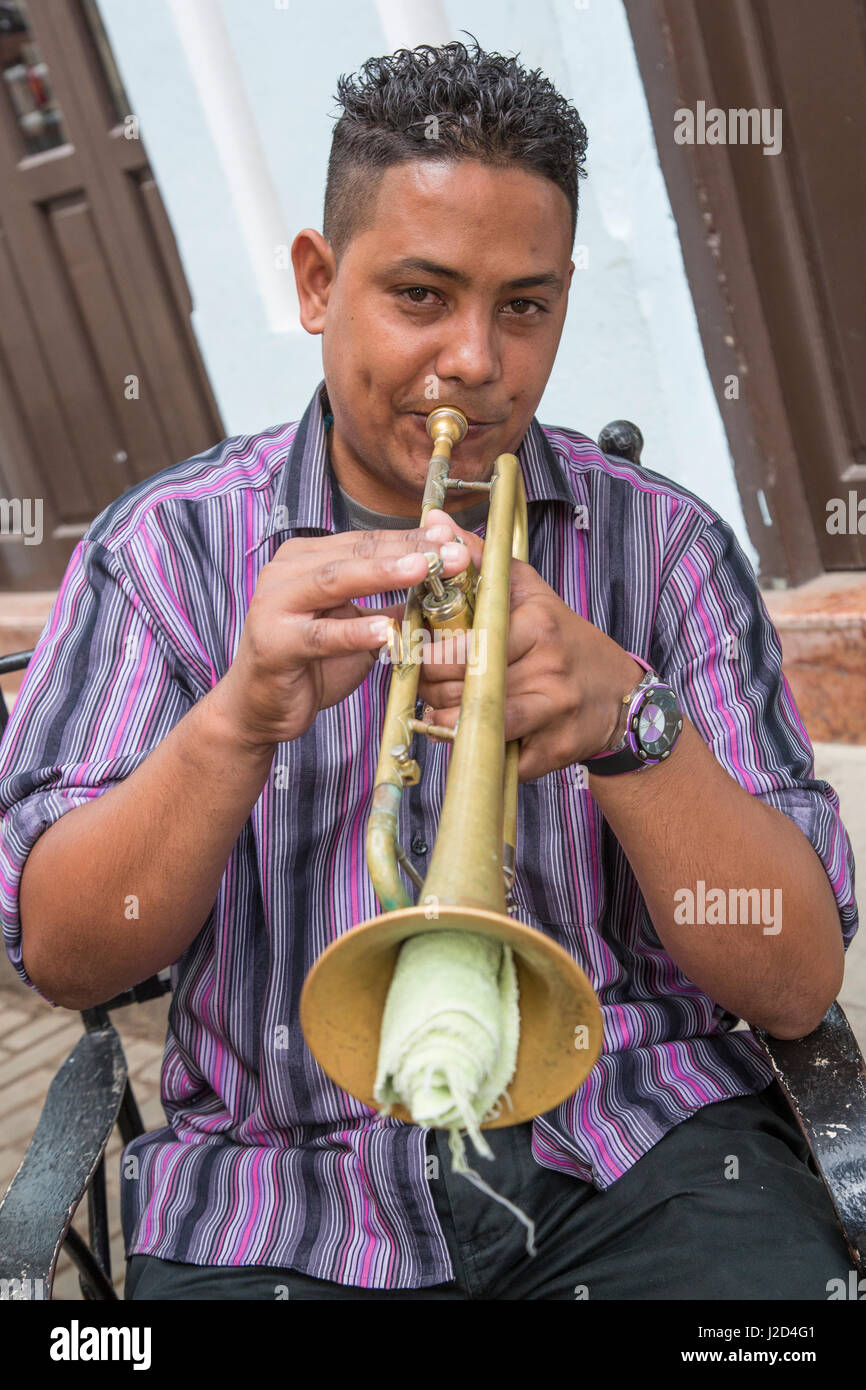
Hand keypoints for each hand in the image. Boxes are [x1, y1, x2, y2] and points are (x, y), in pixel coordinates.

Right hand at [215, 524, 471, 750]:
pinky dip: (354, 632)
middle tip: (451, 553)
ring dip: (382, 574)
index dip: (411, 538)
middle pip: (356, 554)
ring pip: (335, 581)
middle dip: (408, 551)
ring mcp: (275, 605)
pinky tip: (385, 630)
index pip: (366, 542)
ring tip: (423, 570)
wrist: (259, 709)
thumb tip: (443, 586)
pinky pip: (320, 635)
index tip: (453, 538)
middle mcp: (286, 572)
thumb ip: (392, 606)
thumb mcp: (359, 629)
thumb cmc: (310, 664)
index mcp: (306, 559)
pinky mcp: (274, 643)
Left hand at [416, 509, 642, 781]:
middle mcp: (549, 668)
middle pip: (464, 685)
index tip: (418, 653)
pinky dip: (473, 748)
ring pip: (474, 723)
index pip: (464, 644)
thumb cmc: (560, 638)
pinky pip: (495, 755)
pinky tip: (470, 733)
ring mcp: (554, 713)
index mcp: (538, 625)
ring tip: (440, 708)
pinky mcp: (553, 752)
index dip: (430, 654)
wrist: (618, 694)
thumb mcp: (526, 591)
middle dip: (432, 688)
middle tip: (425, 683)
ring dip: (445, 721)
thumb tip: (433, 521)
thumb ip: (478, 558)